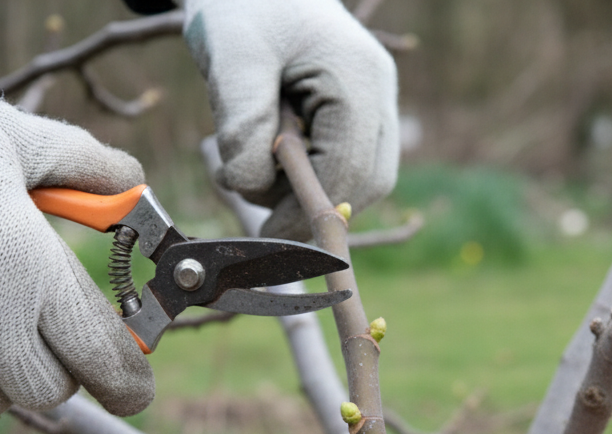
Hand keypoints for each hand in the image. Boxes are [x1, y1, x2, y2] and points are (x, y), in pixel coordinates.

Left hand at [184, 0, 398, 239]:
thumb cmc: (242, 8)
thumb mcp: (232, 60)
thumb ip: (242, 126)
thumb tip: (252, 187)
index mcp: (358, 76)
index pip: (350, 167)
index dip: (308, 209)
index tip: (266, 233)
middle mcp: (379, 91)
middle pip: (368, 180)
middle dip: (313, 205)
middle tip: (258, 209)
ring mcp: (376, 101)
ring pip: (360, 177)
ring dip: (307, 189)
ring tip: (252, 161)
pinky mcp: (360, 112)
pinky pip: (347, 162)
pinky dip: (308, 174)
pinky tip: (270, 155)